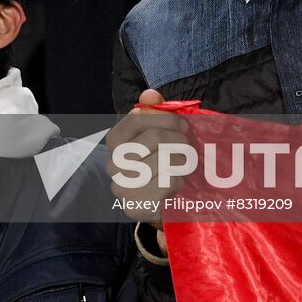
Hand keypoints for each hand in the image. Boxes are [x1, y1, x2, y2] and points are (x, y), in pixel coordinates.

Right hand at [106, 88, 186, 246]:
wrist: (161, 205)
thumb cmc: (160, 165)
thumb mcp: (158, 136)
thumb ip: (153, 113)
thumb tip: (150, 94)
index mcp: (115, 142)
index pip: (138, 118)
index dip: (166, 118)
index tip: (184, 125)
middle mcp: (112, 164)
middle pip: (154, 137)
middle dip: (179, 139)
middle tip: (189, 147)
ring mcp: (121, 187)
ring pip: (164, 159)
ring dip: (182, 161)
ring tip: (184, 165)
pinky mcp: (135, 207)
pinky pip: (169, 182)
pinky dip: (180, 180)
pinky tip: (177, 184)